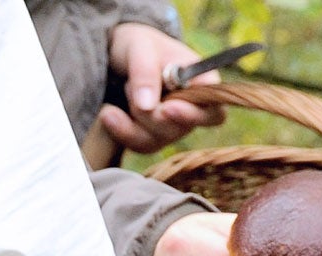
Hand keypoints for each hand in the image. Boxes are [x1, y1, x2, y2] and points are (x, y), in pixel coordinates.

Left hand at [101, 23, 225, 154]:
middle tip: (130, 87)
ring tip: (125, 87)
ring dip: (134, 117)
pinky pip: (140, 145)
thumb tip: (148, 107)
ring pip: (158, 140)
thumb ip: (145, 72)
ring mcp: (173, 126)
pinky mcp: (152, 137)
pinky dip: (121, 130)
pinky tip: (108, 113)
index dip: (194, 115)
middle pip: (181, 129)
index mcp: (202, 83)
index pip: (213, 112)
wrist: (117, 54)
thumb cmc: (139, 44)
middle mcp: (192, 109)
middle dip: (151, 114)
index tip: (168, 107)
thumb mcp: (140, 47)